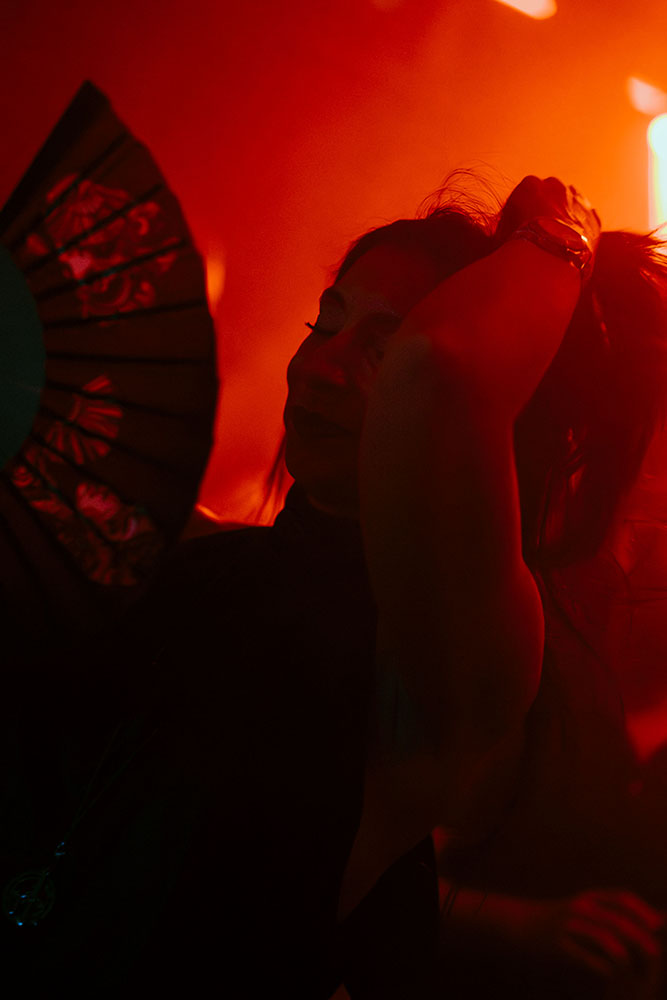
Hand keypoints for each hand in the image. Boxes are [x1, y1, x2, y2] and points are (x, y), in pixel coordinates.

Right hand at [495, 175, 600, 255]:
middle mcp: (555, 186)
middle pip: (547, 197)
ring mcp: (577, 200)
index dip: (518, 215)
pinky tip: (571, 245)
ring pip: (568, 206)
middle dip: (542, 212)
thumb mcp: (500, 235)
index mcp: (529, 185)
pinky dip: (580, 230)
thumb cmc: (518, 249)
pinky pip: (587, 221)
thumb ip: (502, 228)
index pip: (522, 196)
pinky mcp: (594, 219)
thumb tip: (497, 234)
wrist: (548, 261)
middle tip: (537, 236)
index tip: (516, 232)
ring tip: (555, 243)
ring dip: (563, 219)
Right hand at [517, 889, 662, 996]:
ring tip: (634, 965)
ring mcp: (568, 924)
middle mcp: (580, 906)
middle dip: (637, 935)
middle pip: (615, 918)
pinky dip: (600, 965)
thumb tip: (652, 919)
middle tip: (654, 951)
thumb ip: (614, 912)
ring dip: (622, 952)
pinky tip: (611, 974)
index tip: (658, 925)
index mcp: (589, 897)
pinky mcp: (558, 943)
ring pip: (601, 936)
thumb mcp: (585, 907)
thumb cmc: (561, 918)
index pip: (621, 898)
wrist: (522, 921)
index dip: (642, 910)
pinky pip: (583, 956)